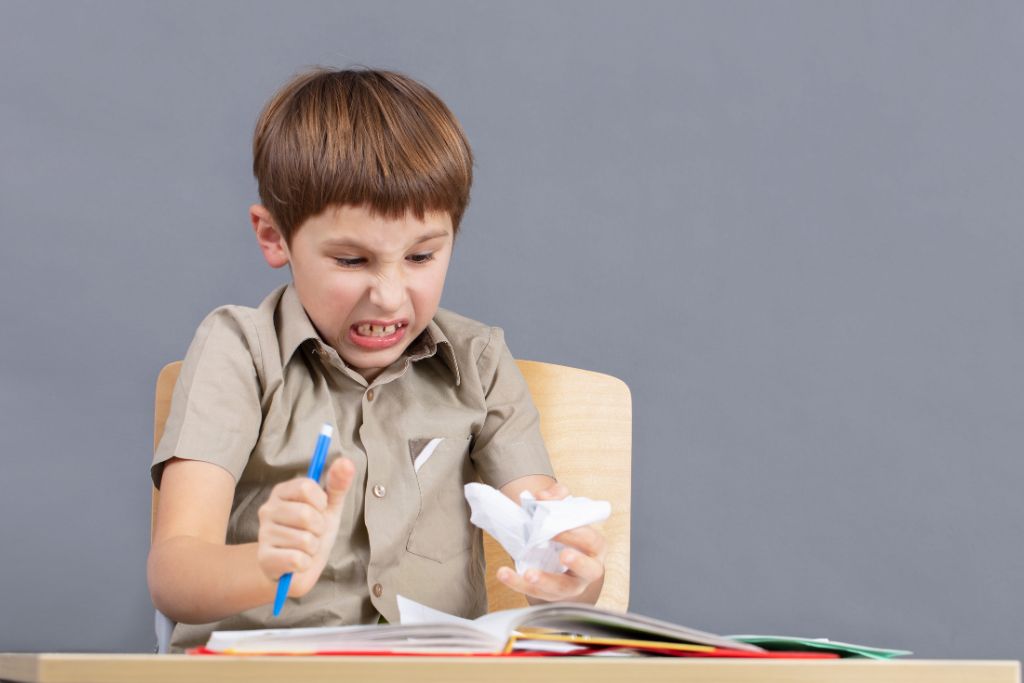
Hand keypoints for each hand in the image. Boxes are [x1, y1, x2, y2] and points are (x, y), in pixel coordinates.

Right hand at [256, 458, 354, 595]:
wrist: (298, 568)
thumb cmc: (313, 532)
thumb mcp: (329, 507)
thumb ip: (337, 484)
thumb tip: (346, 462)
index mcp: (282, 492)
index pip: (305, 486)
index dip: (320, 502)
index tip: (320, 510)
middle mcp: (267, 510)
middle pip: (306, 514)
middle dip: (319, 528)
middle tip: (313, 533)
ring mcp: (264, 534)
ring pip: (304, 540)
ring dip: (313, 548)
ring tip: (305, 548)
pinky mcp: (265, 559)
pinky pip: (297, 559)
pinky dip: (305, 563)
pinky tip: (298, 562)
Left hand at [496, 482, 606, 602]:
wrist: (556, 548)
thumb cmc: (565, 528)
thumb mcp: (565, 509)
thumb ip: (557, 496)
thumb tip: (542, 496)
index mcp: (595, 547)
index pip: (592, 541)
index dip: (576, 534)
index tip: (557, 527)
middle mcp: (588, 569)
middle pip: (590, 571)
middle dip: (578, 563)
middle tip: (563, 555)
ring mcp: (570, 585)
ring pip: (562, 588)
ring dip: (546, 582)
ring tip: (529, 574)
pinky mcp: (550, 594)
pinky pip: (535, 593)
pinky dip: (518, 584)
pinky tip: (504, 574)